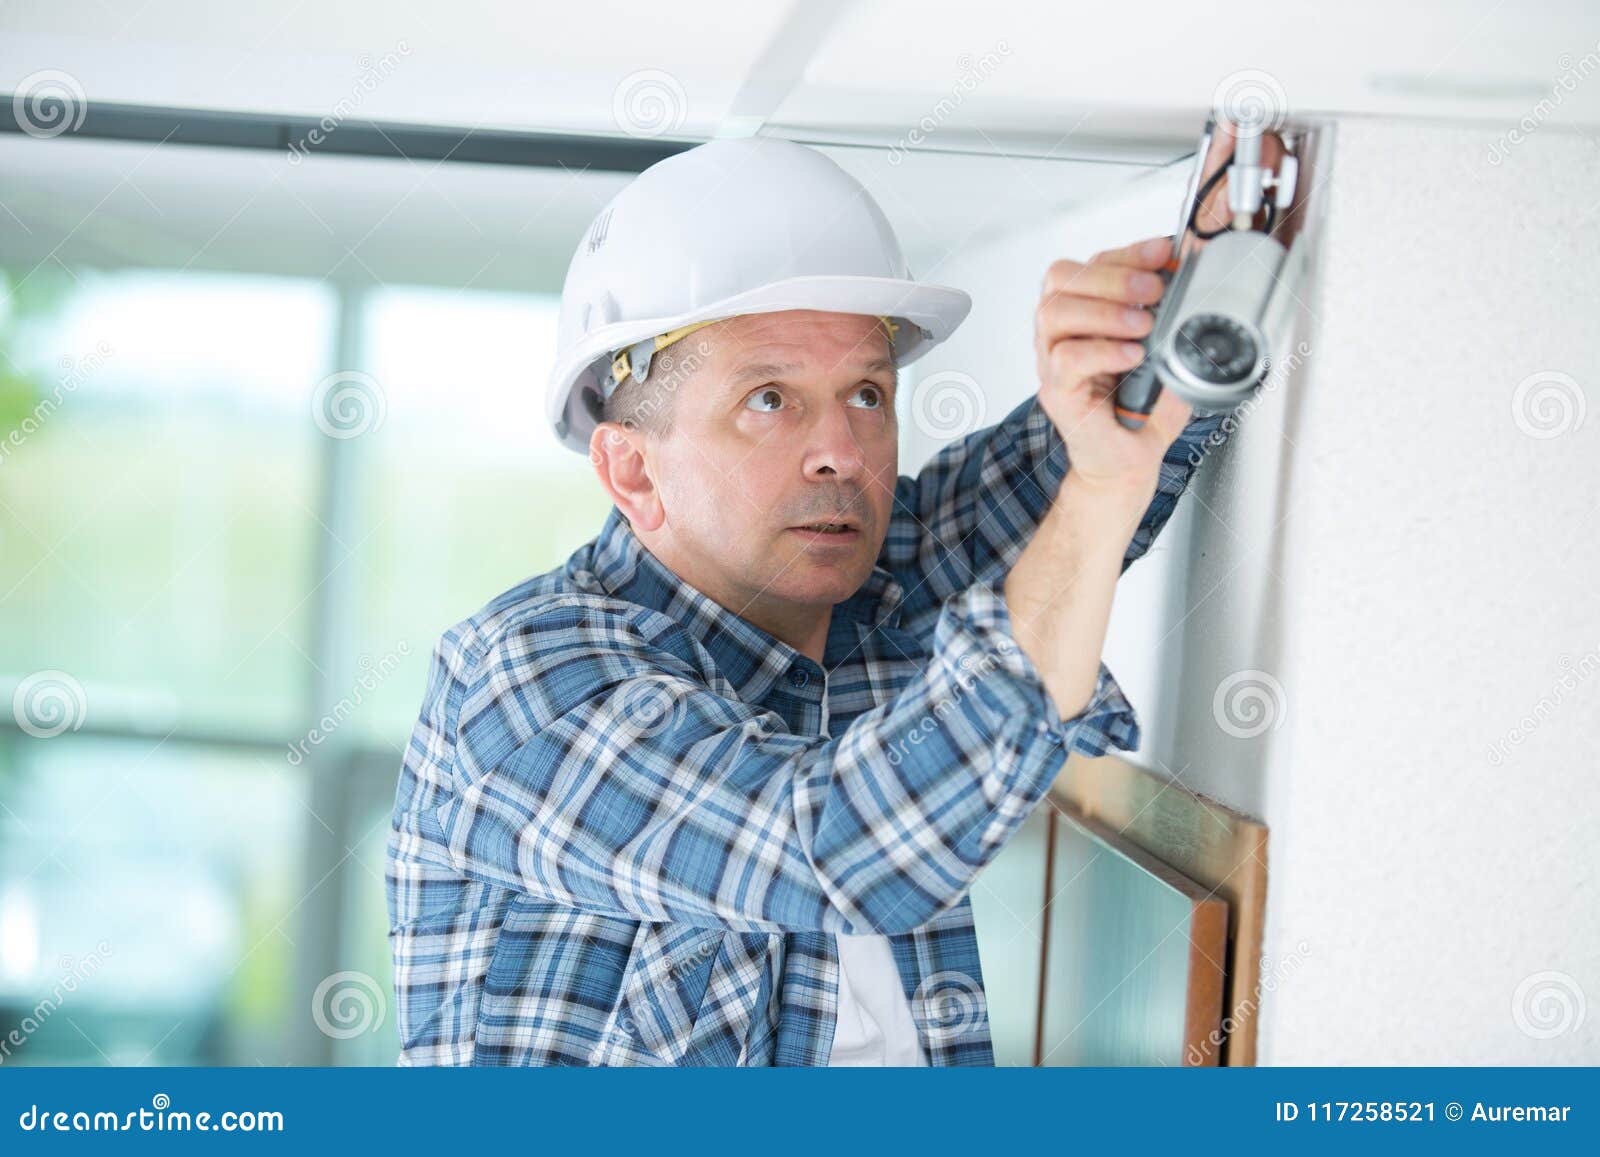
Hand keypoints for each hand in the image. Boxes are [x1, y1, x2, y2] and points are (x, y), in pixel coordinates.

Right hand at [1033, 233, 1191, 499]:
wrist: (1131, 458)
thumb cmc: (1146, 405)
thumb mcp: (1170, 345)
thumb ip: (1179, 305)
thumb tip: (1200, 261)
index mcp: (1084, 311)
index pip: (1089, 263)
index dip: (1127, 252)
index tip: (1164, 251)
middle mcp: (1062, 331)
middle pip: (1062, 279)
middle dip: (1114, 276)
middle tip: (1154, 291)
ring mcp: (1053, 361)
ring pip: (1055, 313)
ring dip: (1105, 311)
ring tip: (1142, 326)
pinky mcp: (1058, 393)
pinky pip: (1066, 360)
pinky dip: (1103, 351)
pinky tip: (1132, 356)